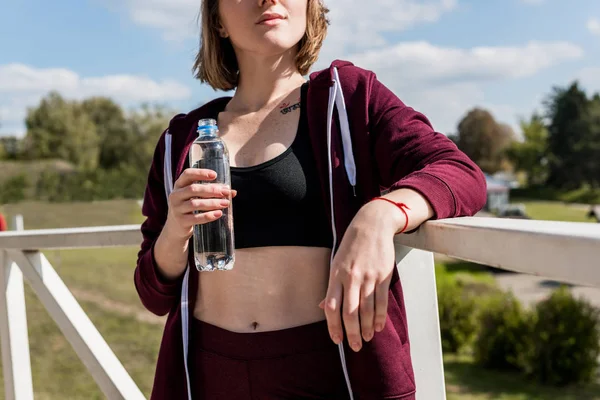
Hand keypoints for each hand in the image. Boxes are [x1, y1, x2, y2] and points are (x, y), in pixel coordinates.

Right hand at [165, 168, 235, 240]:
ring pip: (195, 204)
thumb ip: (213, 192)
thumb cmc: (189, 208)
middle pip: (193, 189)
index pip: (187, 174)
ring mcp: (176, 209)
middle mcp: (175, 195)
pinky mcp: (181, 221)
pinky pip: (196, 218)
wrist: (176, 228)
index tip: (215, 175)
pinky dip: (208, 216)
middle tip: (225, 192)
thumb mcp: (196, 197)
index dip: (200, 173)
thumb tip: (232, 192)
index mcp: (179, 185)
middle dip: (211, 190)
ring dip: (212, 203)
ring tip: (226, 203)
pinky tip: (218, 214)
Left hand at [320, 202, 400, 351]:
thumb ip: (332, 286)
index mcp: (336, 274)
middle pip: (350, 313)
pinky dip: (380, 317)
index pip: (331, 307)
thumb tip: (324, 307)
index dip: (333, 327)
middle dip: (352, 333)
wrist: (372, 224)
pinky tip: (379, 326)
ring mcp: (368, 277)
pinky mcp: (382, 275)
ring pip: (367, 310)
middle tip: (354, 347)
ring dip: (367, 328)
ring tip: (367, 338)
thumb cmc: (351, 246)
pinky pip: (381, 301)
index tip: (337, 340)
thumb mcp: (336, 262)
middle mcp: (351, 277)